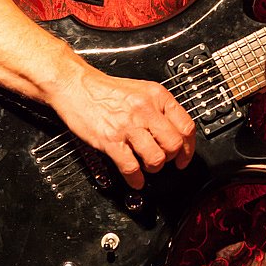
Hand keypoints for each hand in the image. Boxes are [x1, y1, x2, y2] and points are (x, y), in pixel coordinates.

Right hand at [50, 63, 195, 188]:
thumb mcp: (141, 90)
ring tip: (147, 166)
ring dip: (153, 168)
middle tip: (164, 161)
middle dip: (171, 158)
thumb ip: (158, 109)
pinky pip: (131, 168)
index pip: (186, 126)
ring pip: (156, 158)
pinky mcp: (110, 140)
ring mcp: (128, 126)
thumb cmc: (106, 90)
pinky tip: (134, 179)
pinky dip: (135, 179)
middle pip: (174, 144)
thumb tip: (174, 131)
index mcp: (157, 96)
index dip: (188, 147)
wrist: (76, 86)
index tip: (184, 157)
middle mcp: (145, 110)